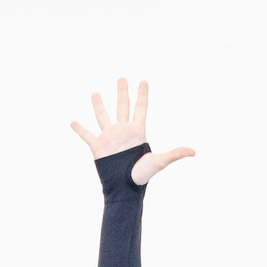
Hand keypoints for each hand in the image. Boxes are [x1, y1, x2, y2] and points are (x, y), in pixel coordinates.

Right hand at [70, 79, 194, 184]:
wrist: (123, 188)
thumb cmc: (141, 176)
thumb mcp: (158, 162)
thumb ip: (174, 154)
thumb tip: (193, 152)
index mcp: (137, 131)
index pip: (140, 108)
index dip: (142, 94)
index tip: (144, 81)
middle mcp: (123, 131)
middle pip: (122, 106)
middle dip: (122, 92)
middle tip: (122, 78)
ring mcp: (109, 138)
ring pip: (103, 116)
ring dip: (98, 105)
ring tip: (95, 93)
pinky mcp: (97, 147)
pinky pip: (87, 135)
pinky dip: (80, 129)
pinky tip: (73, 122)